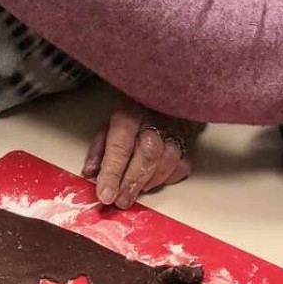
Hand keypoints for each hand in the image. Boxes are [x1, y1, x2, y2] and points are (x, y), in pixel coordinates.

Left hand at [84, 101, 202, 207]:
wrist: (169, 82)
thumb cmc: (135, 102)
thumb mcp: (111, 116)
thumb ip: (101, 145)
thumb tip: (91, 173)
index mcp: (131, 110)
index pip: (121, 145)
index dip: (112, 172)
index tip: (105, 194)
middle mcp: (156, 118)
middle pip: (147, 155)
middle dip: (132, 182)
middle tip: (120, 201)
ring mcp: (177, 127)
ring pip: (167, 161)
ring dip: (149, 182)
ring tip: (135, 193)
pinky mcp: (191, 136)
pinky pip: (182, 163)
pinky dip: (168, 177)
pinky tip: (155, 180)